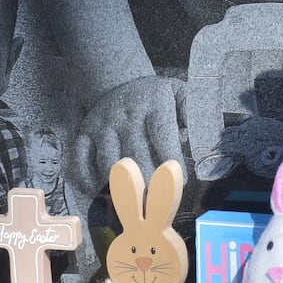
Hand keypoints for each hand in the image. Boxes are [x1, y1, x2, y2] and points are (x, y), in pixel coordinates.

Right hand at [71, 75, 184, 196]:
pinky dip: (89, 182)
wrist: (117, 79)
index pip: (164, 139)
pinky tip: (101, 192)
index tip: (180, 183)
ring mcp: (102, 124)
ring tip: (135, 202)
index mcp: (154, 104)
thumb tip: (202, 141)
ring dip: (122, 188)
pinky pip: (80, 162)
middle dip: (150, 185)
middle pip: (137, 158)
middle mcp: (126, 114)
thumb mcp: (179, 92)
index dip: (173, 166)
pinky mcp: (84, 133)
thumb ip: (194, 113)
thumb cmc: (155, 96)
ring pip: (109, 165)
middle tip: (159, 202)